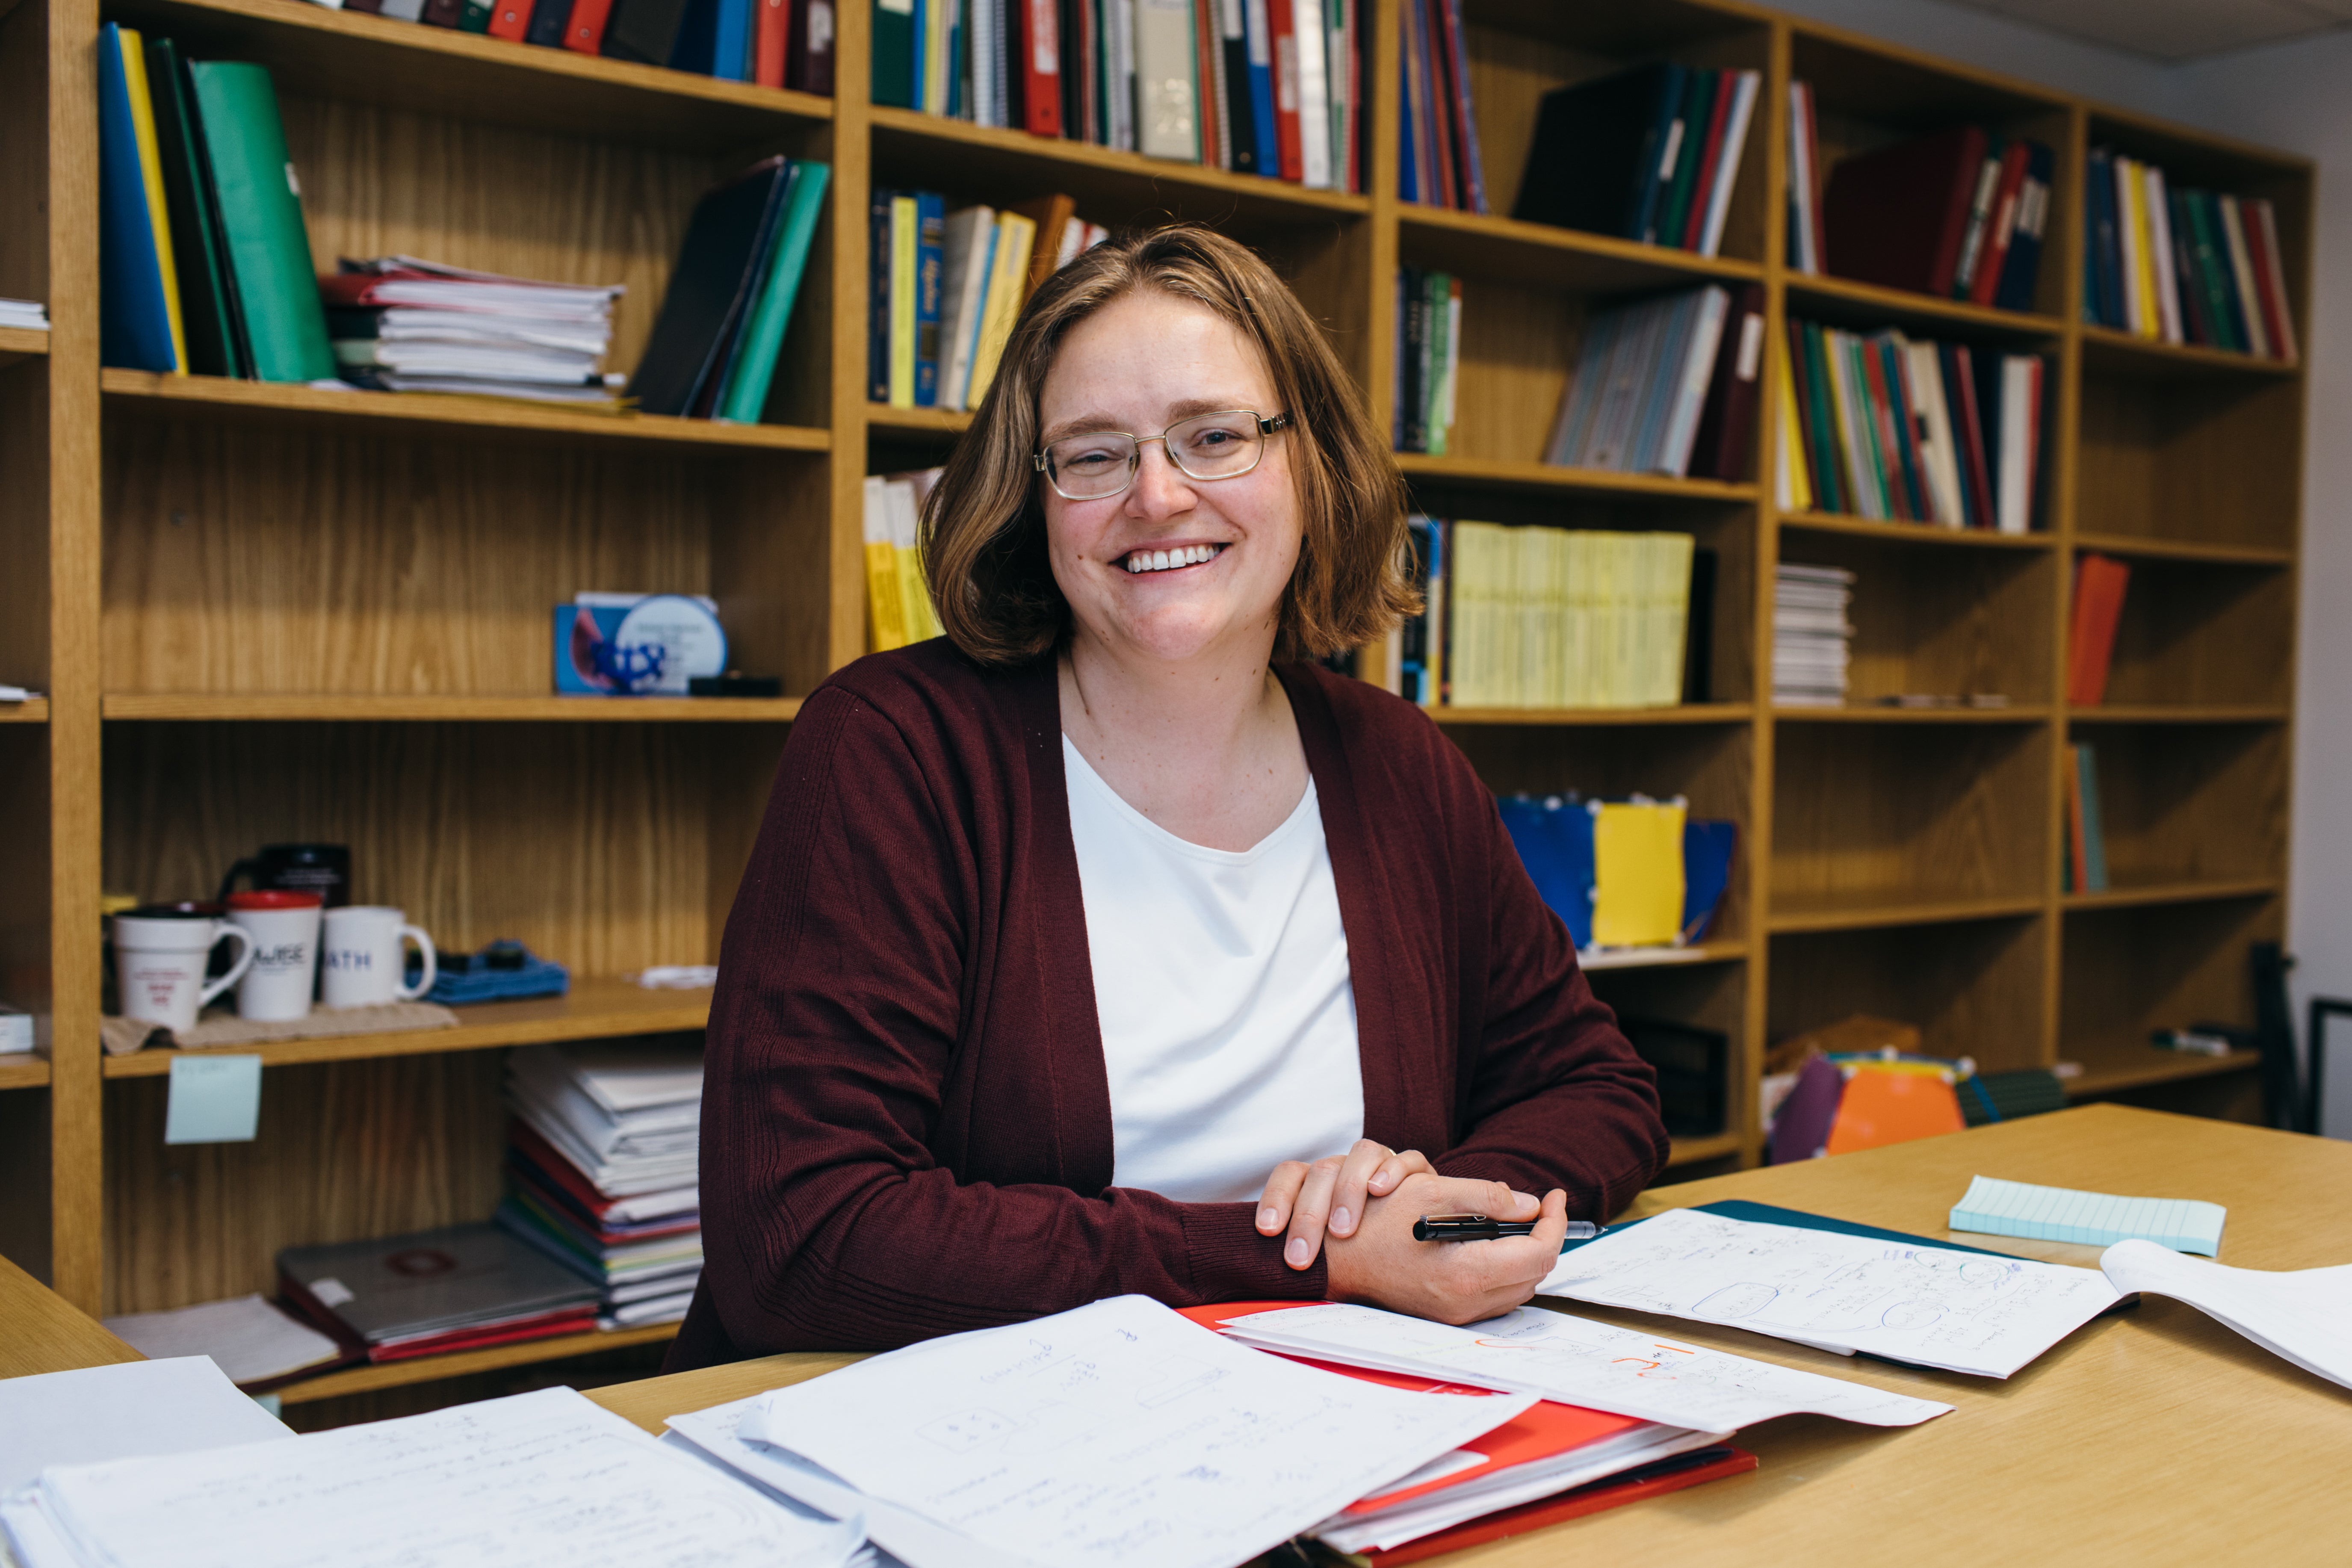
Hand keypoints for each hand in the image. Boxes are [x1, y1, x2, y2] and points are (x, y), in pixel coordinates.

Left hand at [1256, 1140, 1441, 1270]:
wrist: (1417, 1242)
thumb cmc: (1364, 1250)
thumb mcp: (1332, 1252)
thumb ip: (1310, 1250)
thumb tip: (1273, 1275)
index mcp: (1321, 1182)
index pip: (1291, 1174)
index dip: (1275, 1198)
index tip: (1267, 1231)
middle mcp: (1348, 1167)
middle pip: (1323, 1171)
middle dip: (1308, 1215)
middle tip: (1301, 1257)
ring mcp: (1381, 1164)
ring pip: (1362, 1154)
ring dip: (1348, 1189)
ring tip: (1342, 1231)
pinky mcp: (1416, 1170)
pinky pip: (1407, 1159)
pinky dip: (1392, 1172)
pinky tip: (1381, 1192)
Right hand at [1324, 1173, 1567, 1325]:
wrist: (1332, 1261)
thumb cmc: (1373, 1224)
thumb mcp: (1430, 1193)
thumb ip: (1486, 1197)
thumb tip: (1529, 1204)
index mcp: (1466, 1273)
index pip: (1539, 1254)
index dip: (1553, 1222)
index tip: (1553, 1196)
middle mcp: (1466, 1303)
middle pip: (1535, 1274)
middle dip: (1542, 1237)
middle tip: (1538, 1208)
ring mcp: (1456, 1314)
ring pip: (1517, 1287)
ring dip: (1524, 1255)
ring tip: (1515, 1223)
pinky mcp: (1447, 1315)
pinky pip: (1495, 1295)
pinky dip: (1503, 1269)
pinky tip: (1489, 1244)